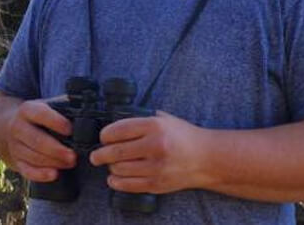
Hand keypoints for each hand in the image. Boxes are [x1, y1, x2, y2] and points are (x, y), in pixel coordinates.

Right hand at [6, 98, 76, 182]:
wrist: (10, 125)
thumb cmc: (38, 116)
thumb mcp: (46, 105)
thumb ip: (61, 107)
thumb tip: (83, 111)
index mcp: (27, 110)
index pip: (40, 114)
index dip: (56, 122)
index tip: (70, 130)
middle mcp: (18, 127)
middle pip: (36, 140)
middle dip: (57, 150)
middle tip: (73, 156)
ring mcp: (15, 146)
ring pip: (33, 157)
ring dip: (53, 162)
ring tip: (70, 163)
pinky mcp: (16, 161)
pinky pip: (27, 170)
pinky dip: (40, 175)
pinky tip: (54, 174)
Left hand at [89, 111, 207, 193]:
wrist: (207, 158)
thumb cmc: (185, 137)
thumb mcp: (165, 119)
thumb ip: (142, 120)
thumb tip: (116, 124)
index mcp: (155, 126)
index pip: (118, 130)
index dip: (105, 135)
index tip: (103, 137)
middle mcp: (155, 146)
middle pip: (115, 152)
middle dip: (100, 154)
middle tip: (96, 155)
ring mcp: (156, 167)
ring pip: (119, 169)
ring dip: (110, 167)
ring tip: (111, 164)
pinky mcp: (157, 183)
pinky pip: (128, 185)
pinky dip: (116, 182)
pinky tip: (113, 178)